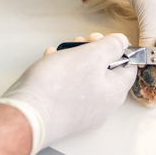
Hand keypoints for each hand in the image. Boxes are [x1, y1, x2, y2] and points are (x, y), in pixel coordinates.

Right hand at [0, 33, 136, 152]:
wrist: (26, 116)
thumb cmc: (58, 87)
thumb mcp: (92, 55)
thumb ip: (112, 45)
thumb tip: (121, 41)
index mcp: (115, 92)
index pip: (129, 67)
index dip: (118, 49)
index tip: (103, 39)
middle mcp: (103, 106)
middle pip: (105, 71)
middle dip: (93, 51)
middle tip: (82, 42)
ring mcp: (83, 112)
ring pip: (86, 78)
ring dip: (76, 59)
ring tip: (63, 50)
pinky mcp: (65, 114)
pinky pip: (70, 88)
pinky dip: (62, 72)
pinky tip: (51, 60)